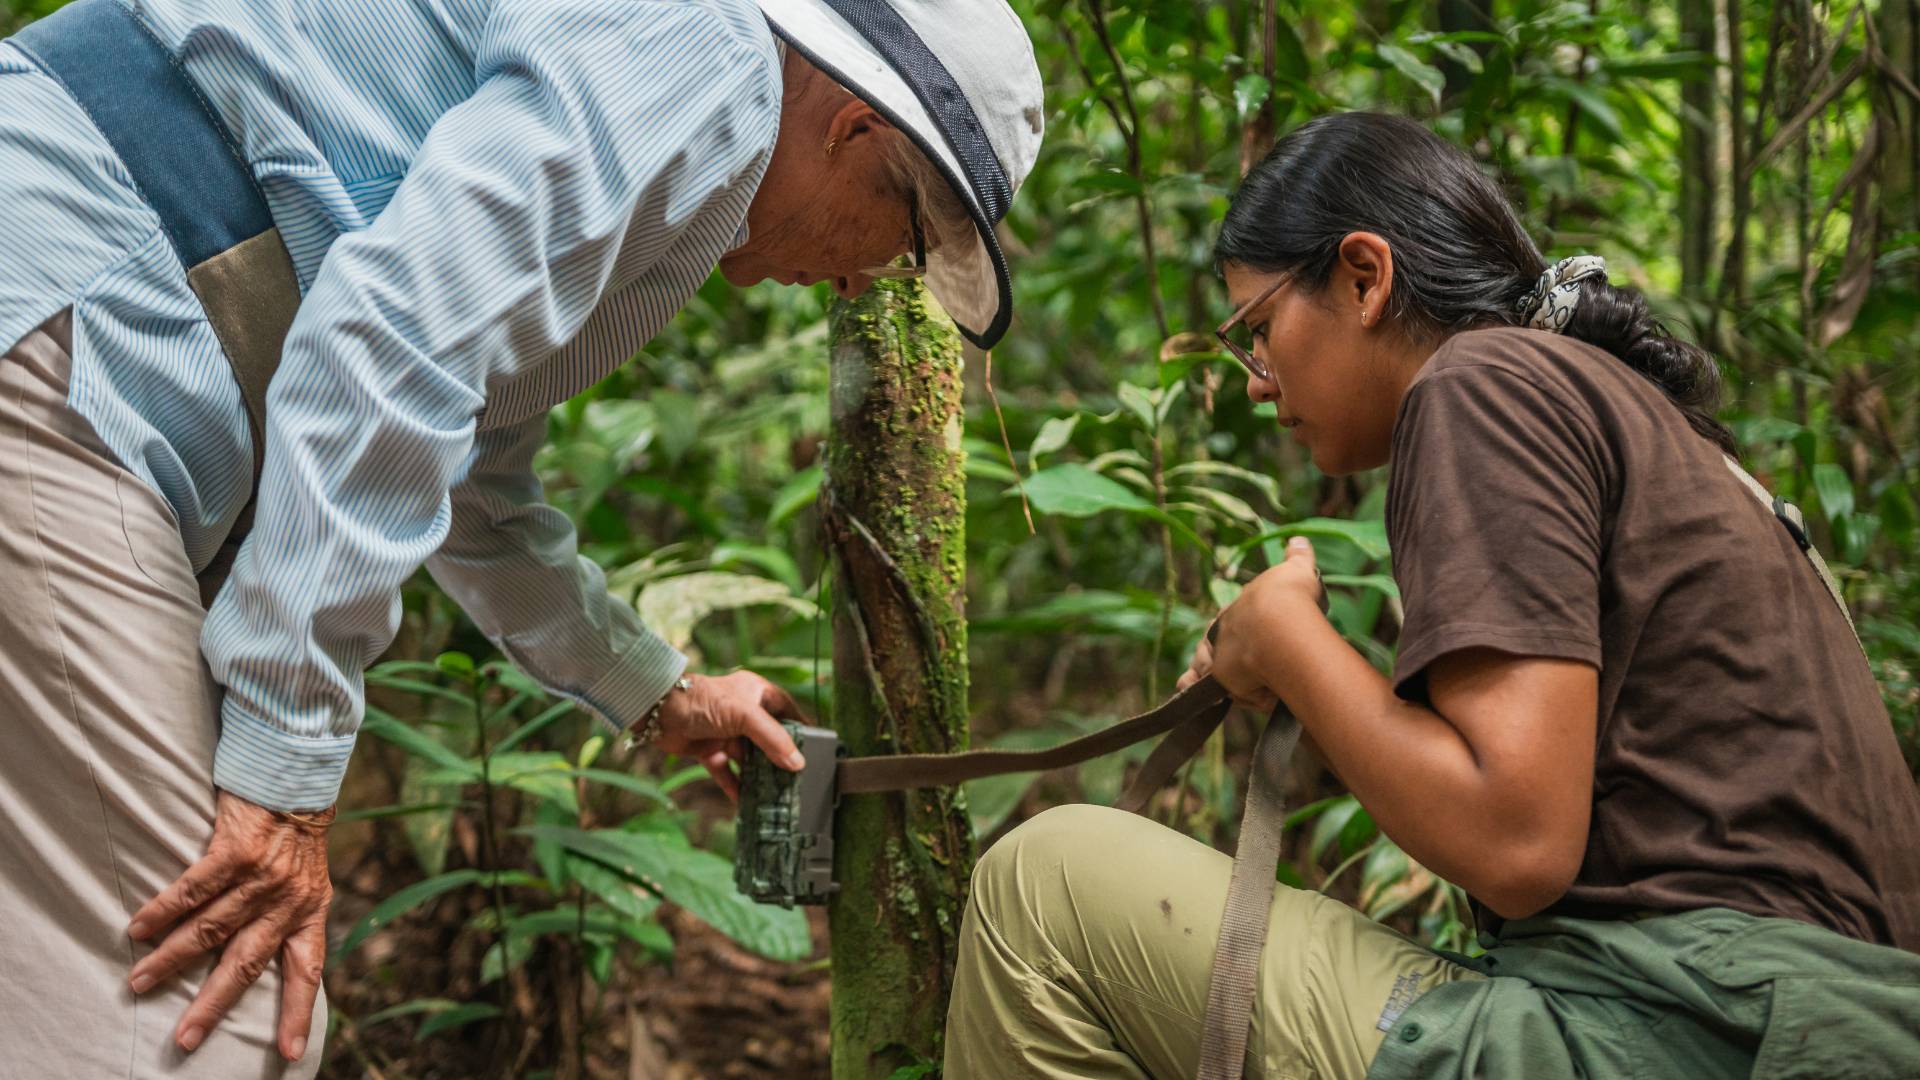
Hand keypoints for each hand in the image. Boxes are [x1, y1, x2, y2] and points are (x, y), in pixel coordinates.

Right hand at [127, 790, 330, 1060]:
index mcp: (311, 911)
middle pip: (246, 964)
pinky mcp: (237, 850)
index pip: (307, 971)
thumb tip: (261, 954)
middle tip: (185, 1038)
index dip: (297, 1012)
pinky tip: (139, 928)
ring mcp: (263, 876)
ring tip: (140, 981)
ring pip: (211, 929)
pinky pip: (194, 890)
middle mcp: (289, 900)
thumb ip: (288, 914)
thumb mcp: (308, 878)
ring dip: (171, 959)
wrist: (297, 775)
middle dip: (213, 1005)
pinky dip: (164, 911)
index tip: (289, 1053)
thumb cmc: (295, 832)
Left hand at [653, 670, 809, 799]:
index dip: (801, 729)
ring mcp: (726, 732)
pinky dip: (735, 786)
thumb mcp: (744, 716)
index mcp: (757, 693)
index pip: (787, 711)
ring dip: (759, 775)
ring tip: (776, 795)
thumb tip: (797, 764)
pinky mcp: (709, 749)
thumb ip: (773, 739)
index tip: (816, 750)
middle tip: (798, 779)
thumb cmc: (702, 700)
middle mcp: (744, 712)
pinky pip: (727, 771)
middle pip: (769, 739)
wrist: (657, 711)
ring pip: (749, 758)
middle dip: (781, 759)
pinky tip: (746, 802)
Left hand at [1204, 536, 1326, 707]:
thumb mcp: (1298, 572)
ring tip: (1209, 678)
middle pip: (1213, 642)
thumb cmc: (1291, 596)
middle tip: (1218, 660)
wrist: (1281, 622)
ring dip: (1203, 669)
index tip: (1239, 633)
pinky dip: (1192, 685)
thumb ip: (1298, 557)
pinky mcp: (1222, 679)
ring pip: (1206, 664)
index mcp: (1240, 605)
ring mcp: (1220, 653)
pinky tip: (1185, 685)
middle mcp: (1225, 629)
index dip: (1233, 628)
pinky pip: (1202, 685)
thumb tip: (1299, 540)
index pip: (1230, 618)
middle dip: (1212, 650)